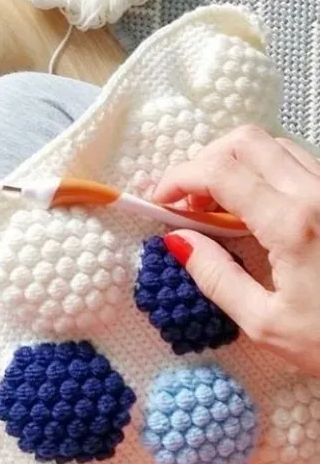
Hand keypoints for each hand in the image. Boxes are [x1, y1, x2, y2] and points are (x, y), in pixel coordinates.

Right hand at [152, 124, 319, 375]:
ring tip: (218, 204)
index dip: (177, 178)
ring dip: (233, 163)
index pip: (218, 171)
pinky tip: (254, 206)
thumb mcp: (266, 323)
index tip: (160, 201)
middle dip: (203, 161)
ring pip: (272, 144)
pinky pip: (296, 161)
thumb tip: (177, 240)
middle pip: (244, 140)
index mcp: (292, 223)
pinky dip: (262, 169)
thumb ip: (215, 276)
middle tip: (188, 201)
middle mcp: (317, 193)